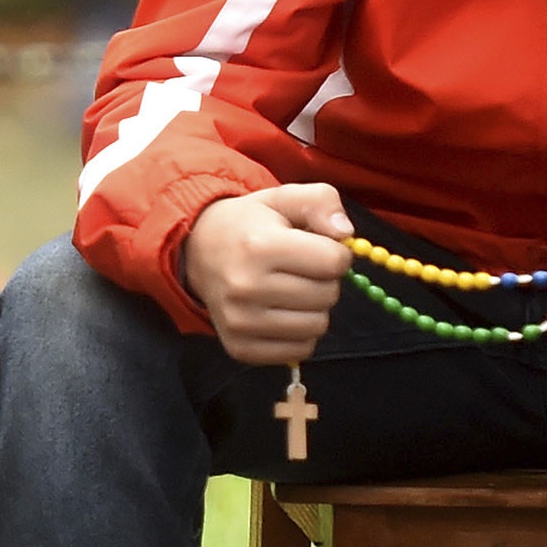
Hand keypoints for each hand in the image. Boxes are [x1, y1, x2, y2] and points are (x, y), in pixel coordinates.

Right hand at [179, 184, 352, 363]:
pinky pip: (300, 350)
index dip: (336, 253)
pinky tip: (283, 312)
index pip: (333, 262)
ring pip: (318, 326)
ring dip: (315, 308)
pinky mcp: (240, 348)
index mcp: (259, 246)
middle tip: (301, 269)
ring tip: (292, 289)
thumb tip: (346, 234)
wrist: (199, 251)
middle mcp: (245, 288)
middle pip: (328, 295)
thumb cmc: (251, 224)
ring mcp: (240, 322)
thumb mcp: (284, 196)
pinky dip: (301, 333)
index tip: (319, 247)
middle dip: (325, 280)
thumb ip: (322, 202)